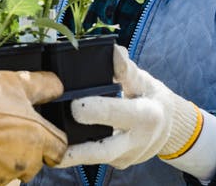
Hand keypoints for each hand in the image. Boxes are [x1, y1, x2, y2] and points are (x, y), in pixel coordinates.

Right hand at [0, 67, 67, 184]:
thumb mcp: (18, 82)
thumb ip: (45, 86)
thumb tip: (58, 87)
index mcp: (37, 139)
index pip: (59, 150)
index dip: (51, 142)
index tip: (43, 137)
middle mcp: (23, 162)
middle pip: (33, 163)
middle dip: (23, 151)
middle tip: (4, 133)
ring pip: (7, 172)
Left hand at [57, 47, 202, 168]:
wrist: (168, 127)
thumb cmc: (150, 97)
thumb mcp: (144, 80)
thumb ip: (127, 69)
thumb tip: (113, 51)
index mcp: (146, 115)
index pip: (118, 113)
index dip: (96, 110)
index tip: (75, 105)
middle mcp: (137, 141)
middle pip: (104, 150)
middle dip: (78, 148)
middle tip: (54, 138)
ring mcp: (128, 156)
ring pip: (95, 160)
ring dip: (71, 156)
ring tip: (47, 151)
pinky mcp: (118, 164)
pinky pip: (96, 160)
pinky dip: (77, 153)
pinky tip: (57, 146)